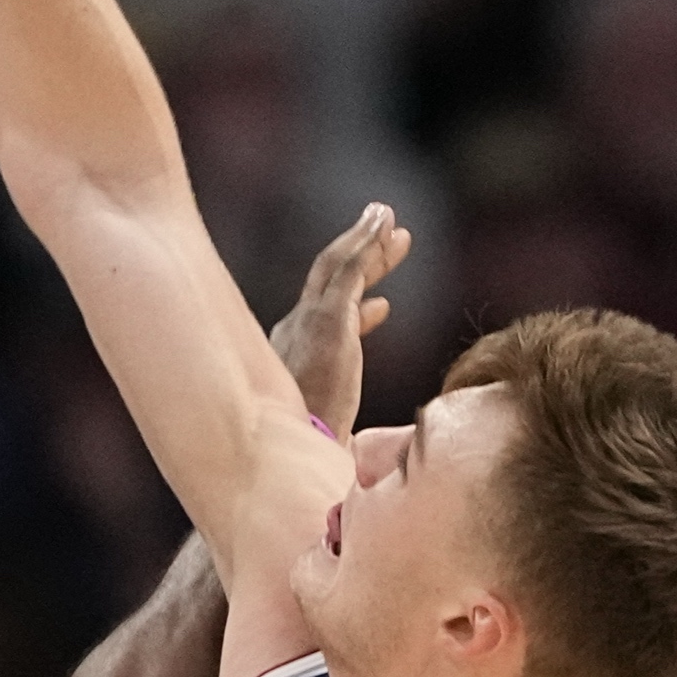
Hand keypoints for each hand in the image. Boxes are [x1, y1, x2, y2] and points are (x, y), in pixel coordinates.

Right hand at [271, 204, 411, 438]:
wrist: (293, 458)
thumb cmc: (308, 460)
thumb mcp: (325, 437)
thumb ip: (336, 431)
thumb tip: (347, 446)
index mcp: (289, 360)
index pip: (321, 324)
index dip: (354, 311)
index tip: (383, 307)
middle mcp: (292, 332)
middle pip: (327, 286)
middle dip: (357, 258)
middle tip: (384, 233)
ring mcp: (307, 323)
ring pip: (338, 269)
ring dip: (364, 241)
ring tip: (387, 217)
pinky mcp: (328, 319)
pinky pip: (349, 269)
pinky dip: (367, 243)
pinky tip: (386, 224)